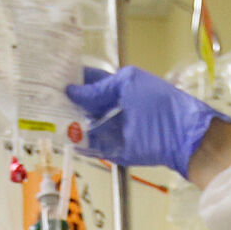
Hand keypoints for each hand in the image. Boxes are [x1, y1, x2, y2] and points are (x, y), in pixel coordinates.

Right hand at [64, 65, 229, 175]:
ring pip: (87, 126)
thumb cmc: (162, 106)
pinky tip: (68, 142)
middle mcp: (117, 106)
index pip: (89, 80)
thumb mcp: (127, 88)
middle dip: (67, 104)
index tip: (50, 79)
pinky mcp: (119, 150)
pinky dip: (82, 144)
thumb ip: (97, 91)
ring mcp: (117, 129)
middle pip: (85, 104)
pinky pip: (96, 146)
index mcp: (120, 85)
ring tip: (50, 123)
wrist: (187, 139)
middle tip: (43, 104)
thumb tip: (71, 90)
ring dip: (71, 126)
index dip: (72, 80)